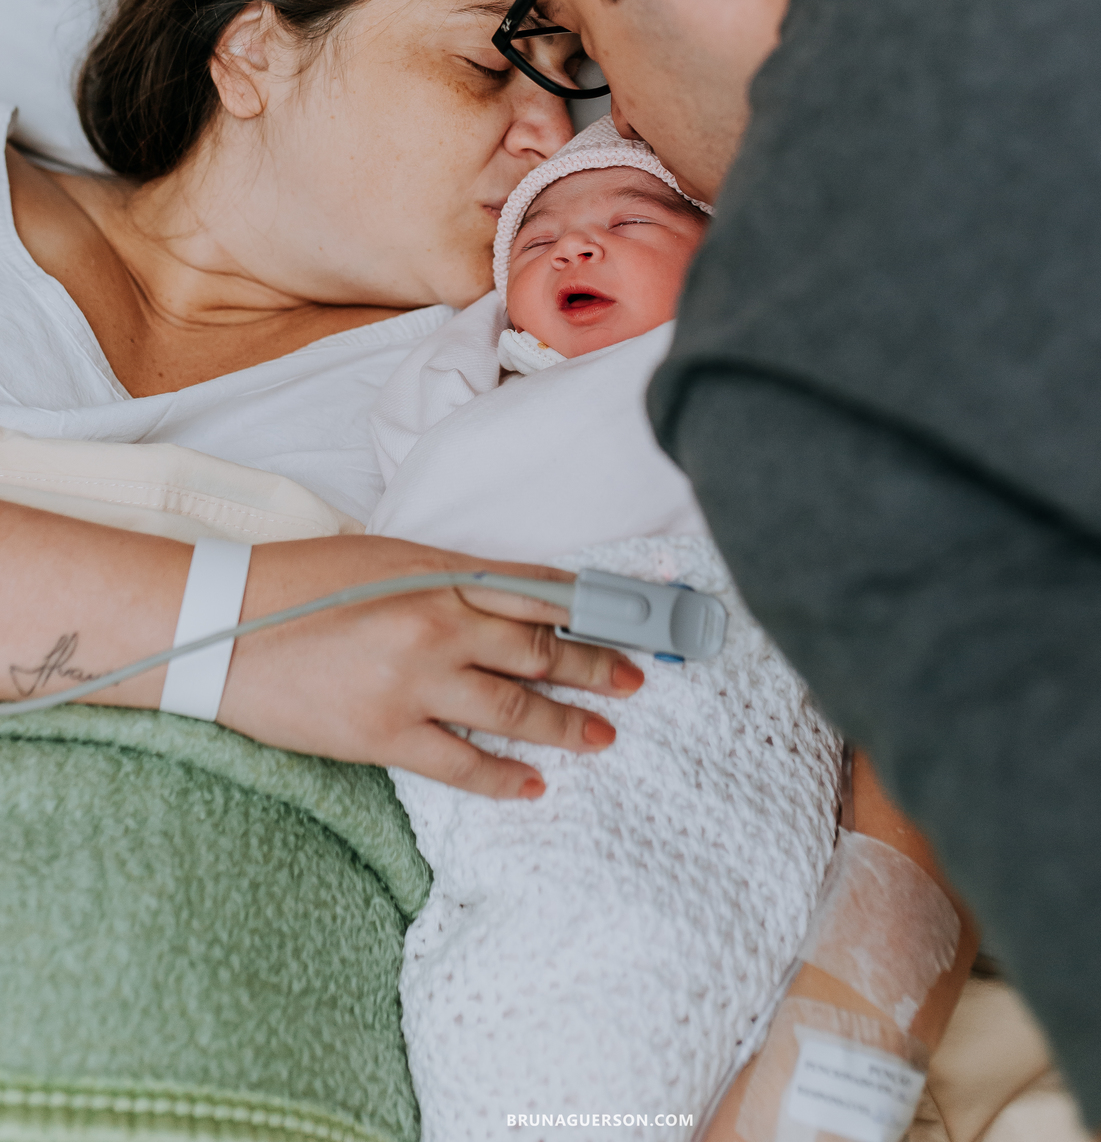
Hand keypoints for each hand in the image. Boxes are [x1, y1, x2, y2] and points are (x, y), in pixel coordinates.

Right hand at [219, 533, 643, 797]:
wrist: (223, 626)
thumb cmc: (300, 581)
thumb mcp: (386, 556)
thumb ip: (452, 575)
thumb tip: (516, 594)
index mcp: (438, 575)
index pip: (535, 592)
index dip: (589, 608)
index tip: (629, 619)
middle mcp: (437, 626)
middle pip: (537, 649)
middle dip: (594, 665)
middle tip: (634, 679)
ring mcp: (414, 684)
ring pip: (513, 707)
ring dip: (566, 722)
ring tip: (604, 732)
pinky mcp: (384, 736)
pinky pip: (462, 764)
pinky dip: (504, 777)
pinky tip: (533, 785)